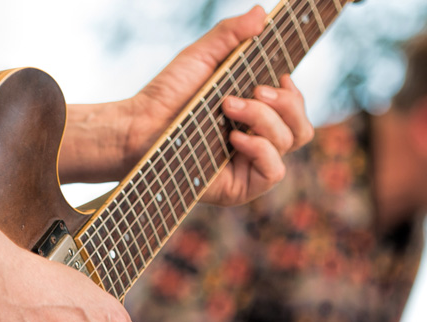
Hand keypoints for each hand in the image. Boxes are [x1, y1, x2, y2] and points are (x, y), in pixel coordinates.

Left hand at [61, 5, 313, 203]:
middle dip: (286, 103)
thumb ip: (231, 35)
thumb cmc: (165, 97)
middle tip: (255, 91)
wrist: (138, 129)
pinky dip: (262, 150)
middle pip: (301, 127)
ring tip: (229, 107)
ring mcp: (247, 166)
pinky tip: (236, 139)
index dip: (295, 94)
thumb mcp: (200, 58)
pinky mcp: (238, 188)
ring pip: (289, 142)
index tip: (280, 76)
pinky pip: (273, 172)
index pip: (295, 110)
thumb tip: (262, 12)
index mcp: (253, 116)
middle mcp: (255, 142)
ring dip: (264, 119)